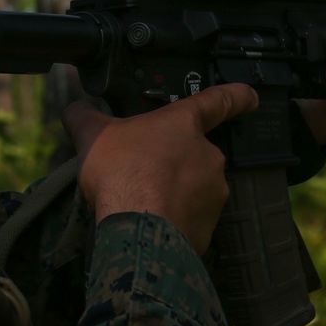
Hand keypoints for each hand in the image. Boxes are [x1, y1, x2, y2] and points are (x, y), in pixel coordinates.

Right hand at [61, 83, 258, 253]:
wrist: (137, 231)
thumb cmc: (122, 174)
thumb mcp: (92, 135)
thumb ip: (84, 115)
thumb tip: (75, 109)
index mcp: (184, 125)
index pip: (220, 100)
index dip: (237, 95)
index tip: (250, 96)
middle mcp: (208, 155)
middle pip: (196, 152)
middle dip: (174, 161)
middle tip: (145, 171)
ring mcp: (212, 191)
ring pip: (195, 187)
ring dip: (175, 191)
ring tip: (143, 200)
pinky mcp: (209, 224)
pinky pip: (192, 217)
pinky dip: (175, 218)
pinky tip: (151, 222)